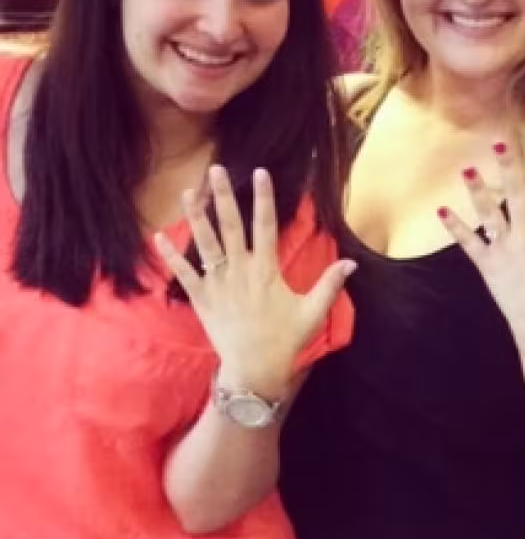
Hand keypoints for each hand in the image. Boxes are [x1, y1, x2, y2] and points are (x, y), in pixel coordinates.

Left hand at [154, 166, 354, 395]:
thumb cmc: (287, 339)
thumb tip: (351, 263)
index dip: (263, 198)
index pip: (265, 225)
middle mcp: (240, 271)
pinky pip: (183, 274)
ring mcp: (218, 284)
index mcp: (266, 270)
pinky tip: (158, 237)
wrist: (256, 368)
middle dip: (223, 196)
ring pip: (205, 243)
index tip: (260, 173)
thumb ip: (330, 284)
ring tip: (189, 192)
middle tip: (216, 170)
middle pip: (230, 225)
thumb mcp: (314, 311)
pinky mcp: (202, 299)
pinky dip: (170, 256)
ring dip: (195, 217)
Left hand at [438, 135, 524, 356]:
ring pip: (489, 213)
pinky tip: (443, 210)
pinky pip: (469, 243)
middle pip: (517, 193)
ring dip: (477, 191)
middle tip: (500, 142)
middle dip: (509, 166)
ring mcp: (506, 249)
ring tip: (467, 170)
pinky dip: (456, 227)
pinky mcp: (489, 266)